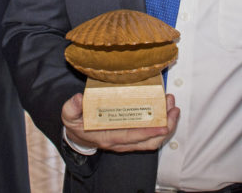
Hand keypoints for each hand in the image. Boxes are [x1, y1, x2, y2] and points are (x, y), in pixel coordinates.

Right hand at [61, 92, 179, 152]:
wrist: (77, 136)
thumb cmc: (76, 124)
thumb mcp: (69, 115)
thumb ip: (71, 107)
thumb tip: (78, 98)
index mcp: (108, 137)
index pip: (132, 137)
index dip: (149, 132)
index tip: (163, 125)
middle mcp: (121, 143)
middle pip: (149, 141)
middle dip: (165, 126)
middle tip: (173, 107)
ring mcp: (128, 142)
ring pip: (153, 140)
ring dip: (166, 125)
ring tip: (173, 106)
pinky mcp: (132, 137)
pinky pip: (150, 135)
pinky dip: (161, 124)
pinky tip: (165, 109)